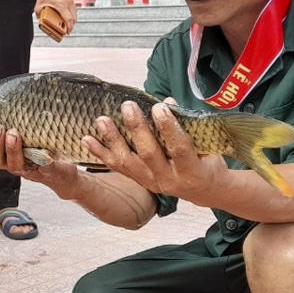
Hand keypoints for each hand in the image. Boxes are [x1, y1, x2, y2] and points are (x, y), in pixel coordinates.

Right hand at [0, 120, 79, 194]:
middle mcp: (9, 163)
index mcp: (0, 154)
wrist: (60, 168)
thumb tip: (8, 92)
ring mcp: (26, 168)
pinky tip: (45, 151)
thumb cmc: (37, 143)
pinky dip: (43, 159)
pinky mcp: (45, 171)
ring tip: (14, 134)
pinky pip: (42, 167)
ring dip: (12, 149)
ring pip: (13, 164)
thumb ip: (13, 117)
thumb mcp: (22, 129)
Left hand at [34, 0, 75, 32]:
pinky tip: (67, 15)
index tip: (67, 32)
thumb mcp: (40, 2)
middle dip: (71, 26)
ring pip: (75, 14)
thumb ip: (39, 11)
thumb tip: (38, 16)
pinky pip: (74, 9)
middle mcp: (68, 4)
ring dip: (72, 20)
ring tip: (67, 24)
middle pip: (73, 18)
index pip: (68, 19)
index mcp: (61, 6)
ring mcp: (71, 1)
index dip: (68, 27)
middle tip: (67, 30)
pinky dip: (72, 14)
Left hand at [82, 101, 225, 202]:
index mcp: (191, 171)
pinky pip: (117, 167)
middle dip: (137, 130)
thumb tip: (167, 102)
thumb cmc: (207, 160)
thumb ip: (187, 126)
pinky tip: (86, 139)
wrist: (203, 190)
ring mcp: (151, 182)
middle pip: (149, 154)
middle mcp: (168, 180)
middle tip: (128, 107)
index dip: (168, 128)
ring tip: (101, 120)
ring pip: (128, 162)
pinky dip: (101, 153)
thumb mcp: (206, 145)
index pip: (179, 148)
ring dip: (113, 140)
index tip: (159, 107)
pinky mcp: (138, 181)